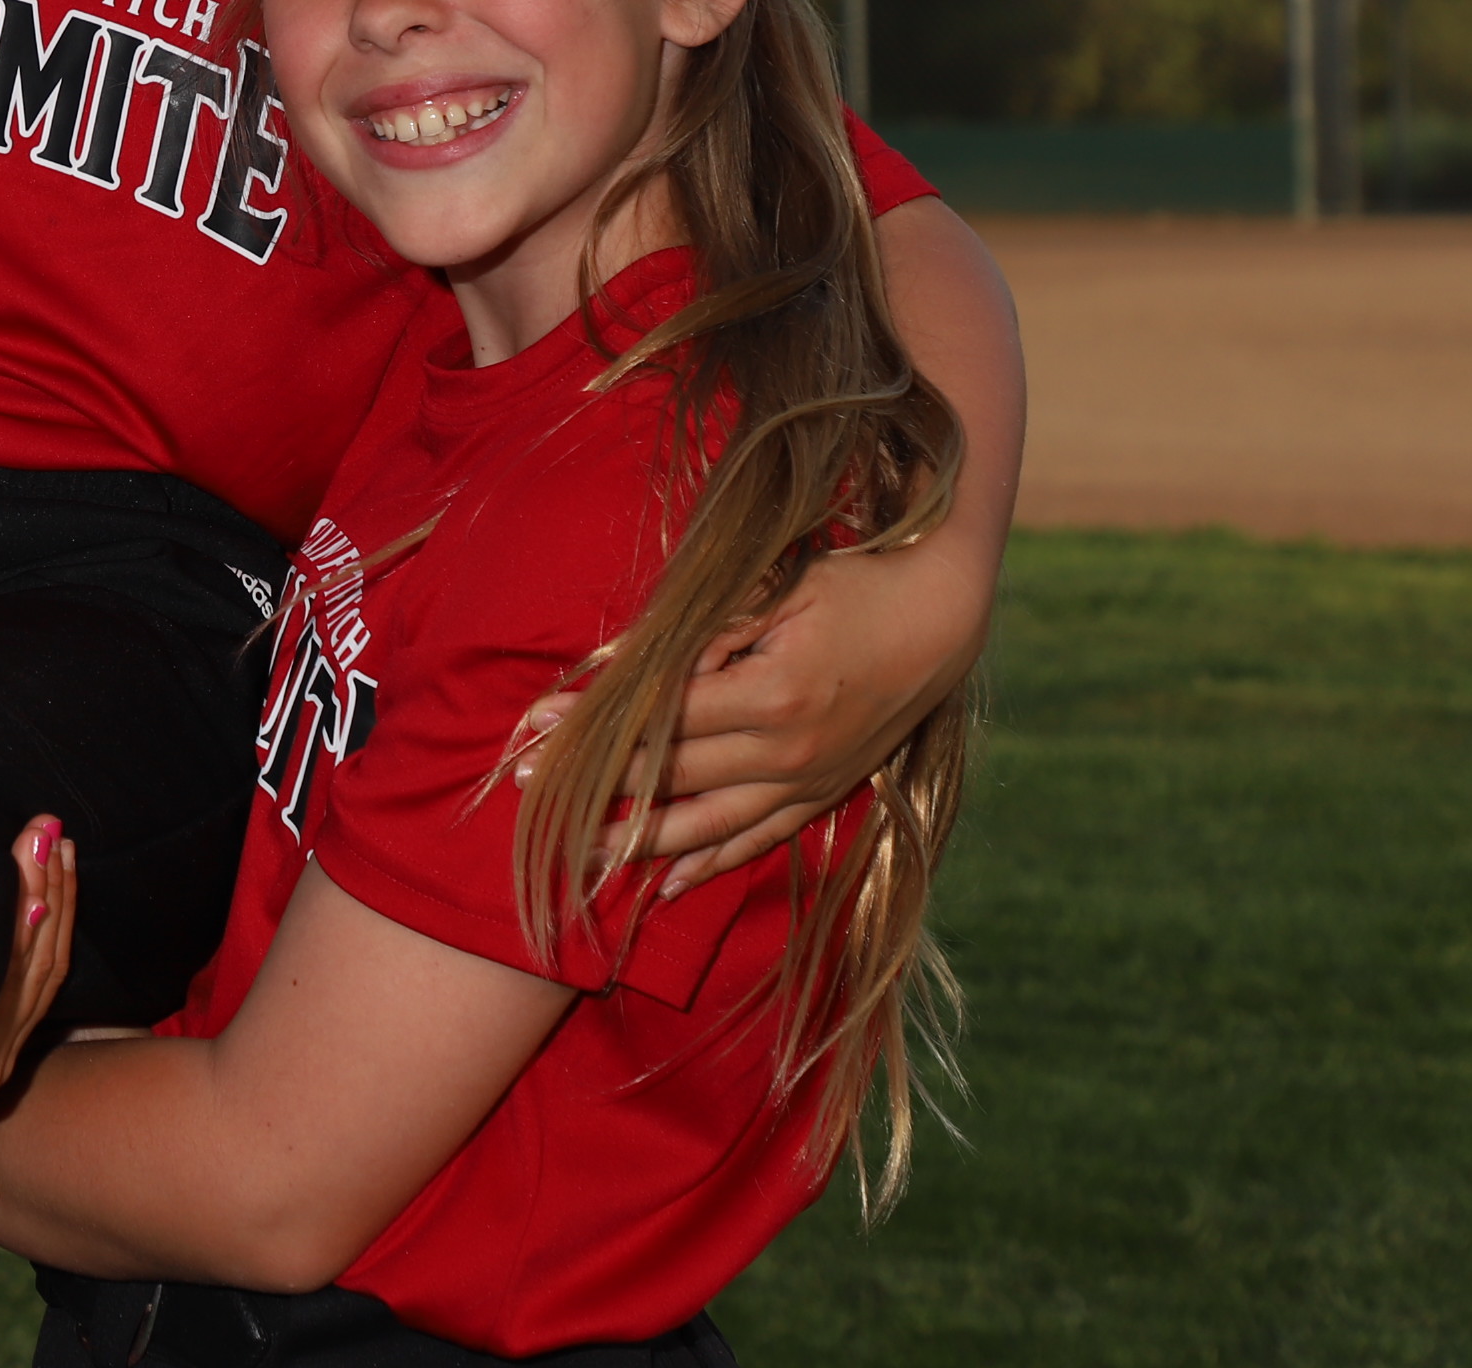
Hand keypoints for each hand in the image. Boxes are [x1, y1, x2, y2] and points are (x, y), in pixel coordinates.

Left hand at [515, 541, 984, 897]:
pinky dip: (709, 863)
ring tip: (576, 854)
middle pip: (673, 776)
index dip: (594, 724)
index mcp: (773, 696)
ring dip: (637, 841)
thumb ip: (705, 634)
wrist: (942, 618)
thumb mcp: (778, 592)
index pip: (661, 720)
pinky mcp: (825, 794)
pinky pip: (758, 839)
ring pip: (708, 825)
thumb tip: (631, 665)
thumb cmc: (854, 587)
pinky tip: (663, 884)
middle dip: (595, 781)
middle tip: (529, 784)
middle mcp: (790, 754)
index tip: (536, 724)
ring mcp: (810, 782)